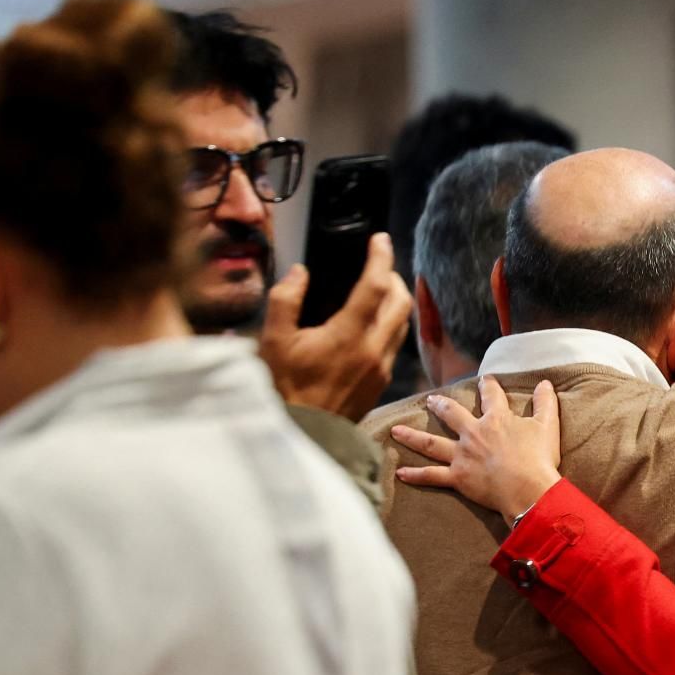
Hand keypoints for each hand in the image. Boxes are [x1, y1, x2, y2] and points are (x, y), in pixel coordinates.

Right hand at [260, 232, 411, 419]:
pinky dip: (391, 324)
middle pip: (400, 302)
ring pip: (402, 324)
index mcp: (348, 335)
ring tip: (380, 289)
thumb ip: (285, 300)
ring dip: (396, 301)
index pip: (375, 286)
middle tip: (379, 264)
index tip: (380, 239)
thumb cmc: (284, 388)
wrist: (305, 434)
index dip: (380, 258)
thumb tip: (299, 272)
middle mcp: (373, 350)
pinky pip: (394, 344)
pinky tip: (373, 322)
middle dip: (394, 277)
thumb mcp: (272, 340)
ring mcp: (380, 367)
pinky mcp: (381, 381)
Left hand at [391, 374, 561, 524]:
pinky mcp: (458, 478)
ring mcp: (462, 456)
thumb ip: (545, 403)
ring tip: (396, 431)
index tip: (484, 380)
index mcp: (496, 420)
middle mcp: (473, 434)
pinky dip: (415, 475)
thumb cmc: (539, 459)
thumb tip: (545, 383)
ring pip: (430, 443)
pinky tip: (400, 472)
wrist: (529, 489)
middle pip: (451, 414)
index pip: (491, 396)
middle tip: (431, 400)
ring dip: (411, 436)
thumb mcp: (547, 426)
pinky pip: (432, 476)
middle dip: (440, 405)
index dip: (488, 386)